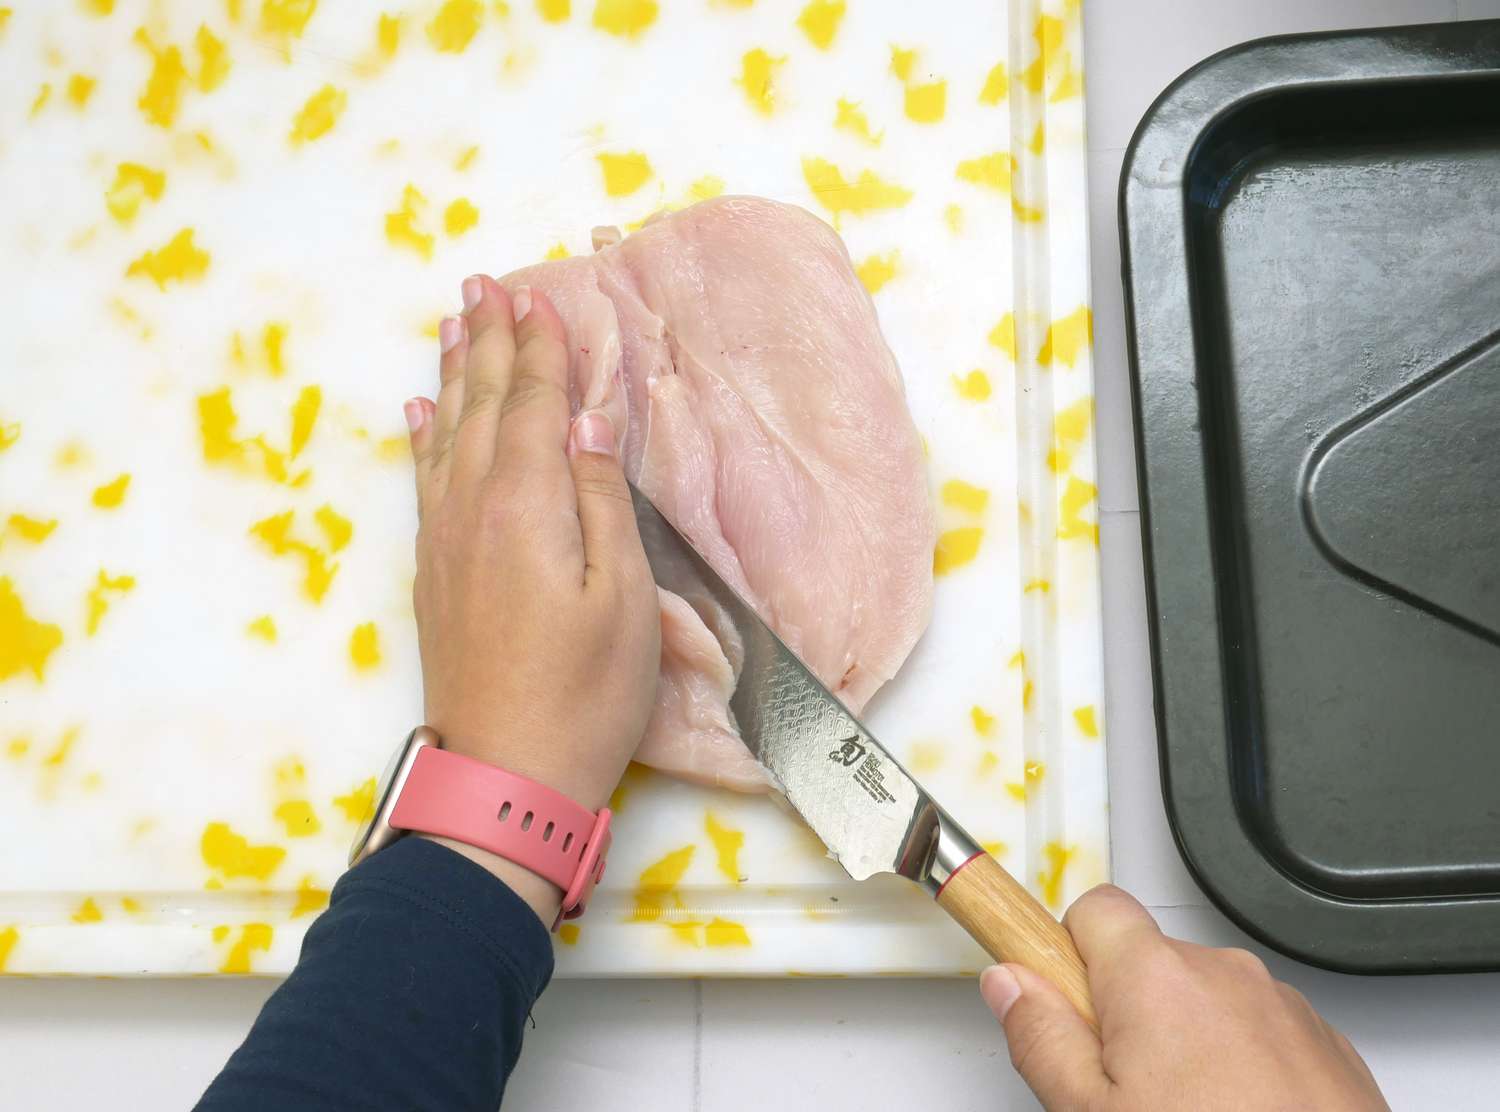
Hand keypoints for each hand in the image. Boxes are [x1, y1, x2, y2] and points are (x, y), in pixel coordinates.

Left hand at [403, 276, 659, 914]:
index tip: (543, 298)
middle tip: (485, 285)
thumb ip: (598, 498)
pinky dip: (423, 437)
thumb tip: (586, 417)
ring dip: (453, 375)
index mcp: (526, 504)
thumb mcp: (620, 596)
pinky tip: (419, 413)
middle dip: (487, 342)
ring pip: (447, 434)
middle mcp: (474, 507)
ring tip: (453, 323)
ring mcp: (446, 540)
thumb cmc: (585, 692)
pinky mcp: (434, 573)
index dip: (542, 351)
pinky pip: (425, 480)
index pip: (535, 406)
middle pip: (483, 406)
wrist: (504, 776)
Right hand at [983, 885, 1387, 1110]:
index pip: (1094, 909)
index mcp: (1157, 976)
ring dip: (1188, 1043)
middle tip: (1123, 1092)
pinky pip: (1259, 1034)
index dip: (1070, 956)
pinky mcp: (1325, 1046)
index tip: (1062, 1005)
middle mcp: (1224, 972)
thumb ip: (1041, 1038)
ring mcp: (1282, 1007)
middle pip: (1149, 964)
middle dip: (1128, 1014)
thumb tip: (1009, 983)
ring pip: (1206, 1003)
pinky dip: (1242, 1067)